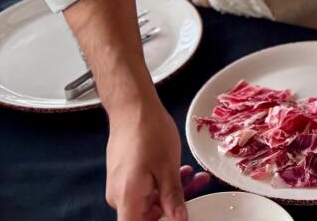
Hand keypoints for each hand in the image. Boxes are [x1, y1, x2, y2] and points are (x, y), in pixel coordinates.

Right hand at [105, 97, 207, 220]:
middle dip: (172, 206)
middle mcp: (119, 196)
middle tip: (197, 190)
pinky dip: (161, 182)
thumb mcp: (168, 168)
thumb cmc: (148, 133)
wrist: (132, 106)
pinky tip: (179, 170)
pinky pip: (144, 186)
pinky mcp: (124, 173)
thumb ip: (173, 198)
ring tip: (194, 176)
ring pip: (148, 199)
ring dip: (171, 191)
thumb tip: (179, 219)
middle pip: (146, 215)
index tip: (176, 217)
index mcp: (127, 199)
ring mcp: (120, 184)